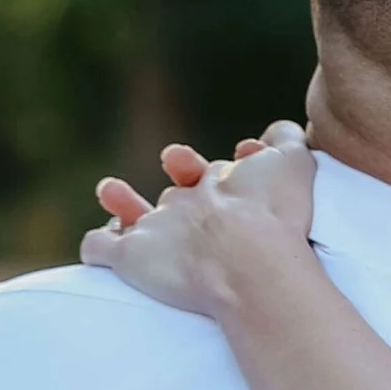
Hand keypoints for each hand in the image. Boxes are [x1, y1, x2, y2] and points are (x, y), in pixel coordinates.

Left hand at [80, 122, 315, 318]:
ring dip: (122, 202)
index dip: (223, 171)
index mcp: (218, 184)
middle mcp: (184, 203)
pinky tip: (101, 250)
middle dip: (177, 173)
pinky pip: (100, 247)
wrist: (247, 259)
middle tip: (177, 161)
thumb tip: (275, 130)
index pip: (216, 173)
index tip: (238, 161)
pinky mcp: (129, 257)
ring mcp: (154, 230)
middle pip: (177, 190)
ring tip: (110, 189)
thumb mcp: (292, 164)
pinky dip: (98, 246)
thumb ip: (285, 140)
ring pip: (131, 214)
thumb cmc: (272, 213)